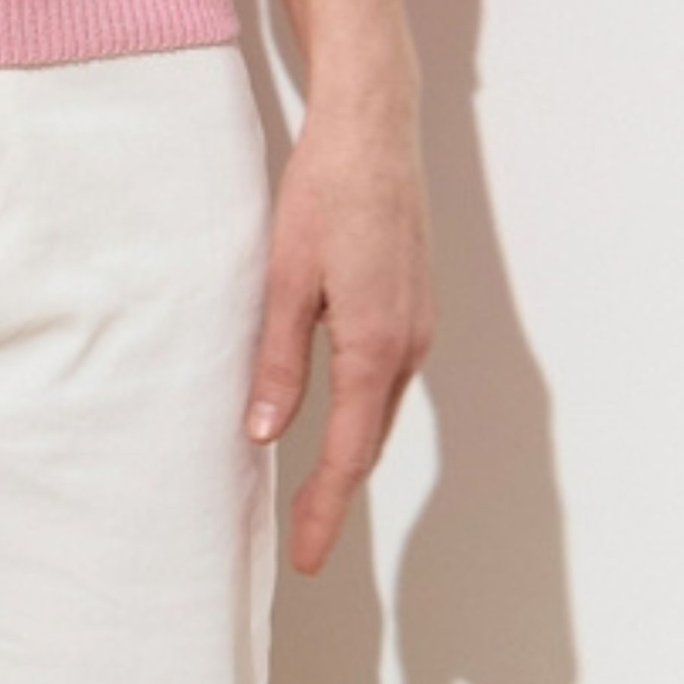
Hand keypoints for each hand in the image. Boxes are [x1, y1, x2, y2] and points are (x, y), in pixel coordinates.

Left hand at [244, 79, 434, 574]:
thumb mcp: (285, 276)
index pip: (350, 452)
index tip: (306, 556)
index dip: (324, 507)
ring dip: (352, 449)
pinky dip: (365, 406)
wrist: (374, 127)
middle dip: (337, 491)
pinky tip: (340, 411)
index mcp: (376, 345)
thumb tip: (265, 433)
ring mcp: (418, 323)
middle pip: (372, 438)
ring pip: (381, 406)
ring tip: (314, 489)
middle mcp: (409, 344)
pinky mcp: (415, 302)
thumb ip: (279, 360)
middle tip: (303, 540)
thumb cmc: (326, 191)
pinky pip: (388, 372)